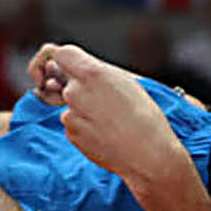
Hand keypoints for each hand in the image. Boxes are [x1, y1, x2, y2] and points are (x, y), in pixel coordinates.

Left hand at [34, 44, 196, 193]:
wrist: (147, 155)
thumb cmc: (145, 117)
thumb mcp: (127, 82)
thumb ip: (99, 72)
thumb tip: (82, 71)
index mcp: (92, 74)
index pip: (62, 55)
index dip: (68, 61)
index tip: (75, 69)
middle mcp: (76, 92)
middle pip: (68, 83)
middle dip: (82, 89)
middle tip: (106, 101)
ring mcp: (71, 115)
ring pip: (71, 106)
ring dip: (85, 110)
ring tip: (111, 121)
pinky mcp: (71, 135)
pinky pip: (74, 125)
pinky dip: (86, 128)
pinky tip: (106, 134)